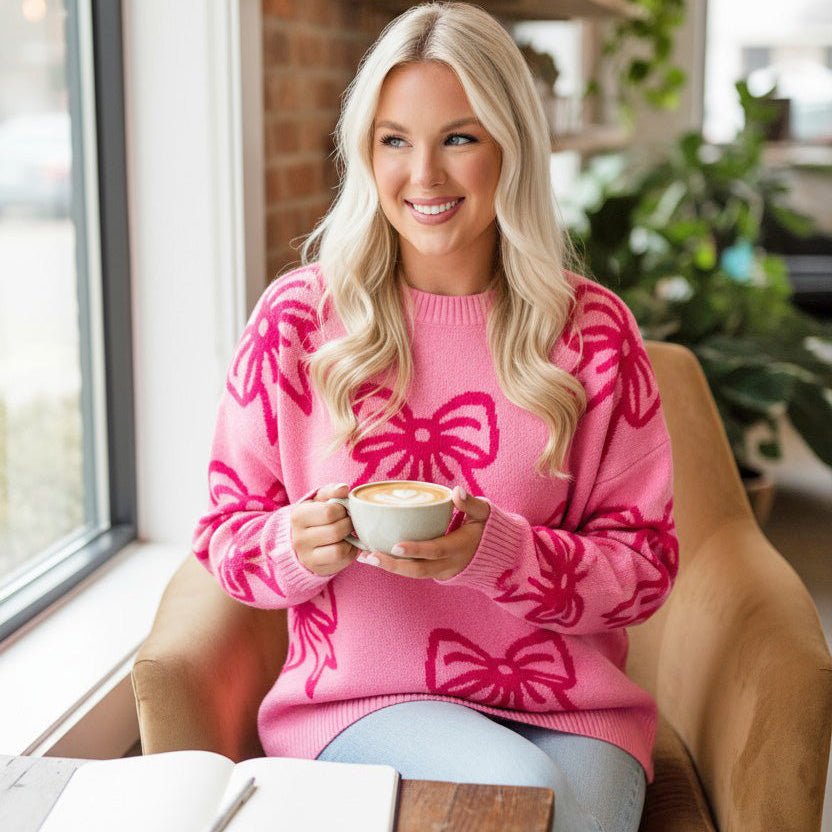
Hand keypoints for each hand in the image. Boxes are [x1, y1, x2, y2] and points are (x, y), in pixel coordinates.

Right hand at [290, 483, 359, 575]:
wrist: (301, 539)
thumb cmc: (315, 515)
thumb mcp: (319, 499)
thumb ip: (331, 491)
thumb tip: (343, 488)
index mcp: (298, 516)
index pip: (329, 512)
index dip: (342, 509)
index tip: (341, 509)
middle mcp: (299, 539)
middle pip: (336, 531)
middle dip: (347, 524)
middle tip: (347, 521)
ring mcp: (307, 557)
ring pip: (339, 549)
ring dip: (349, 540)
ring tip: (346, 533)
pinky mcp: (318, 569)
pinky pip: (343, 561)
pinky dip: (350, 551)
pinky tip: (345, 544)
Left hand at [364, 487, 489, 580]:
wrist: (496, 556)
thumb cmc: (486, 528)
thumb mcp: (483, 513)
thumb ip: (470, 503)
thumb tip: (456, 490)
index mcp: (460, 547)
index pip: (436, 550)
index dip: (416, 549)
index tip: (395, 546)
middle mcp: (449, 564)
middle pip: (418, 570)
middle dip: (393, 565)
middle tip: (369, 556)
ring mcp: (442, 572)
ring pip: (413, 574)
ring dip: (389, 567)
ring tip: (365, 557)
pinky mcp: (436, 573)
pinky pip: (414, 572)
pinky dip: (395, 566)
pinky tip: (376, 557)